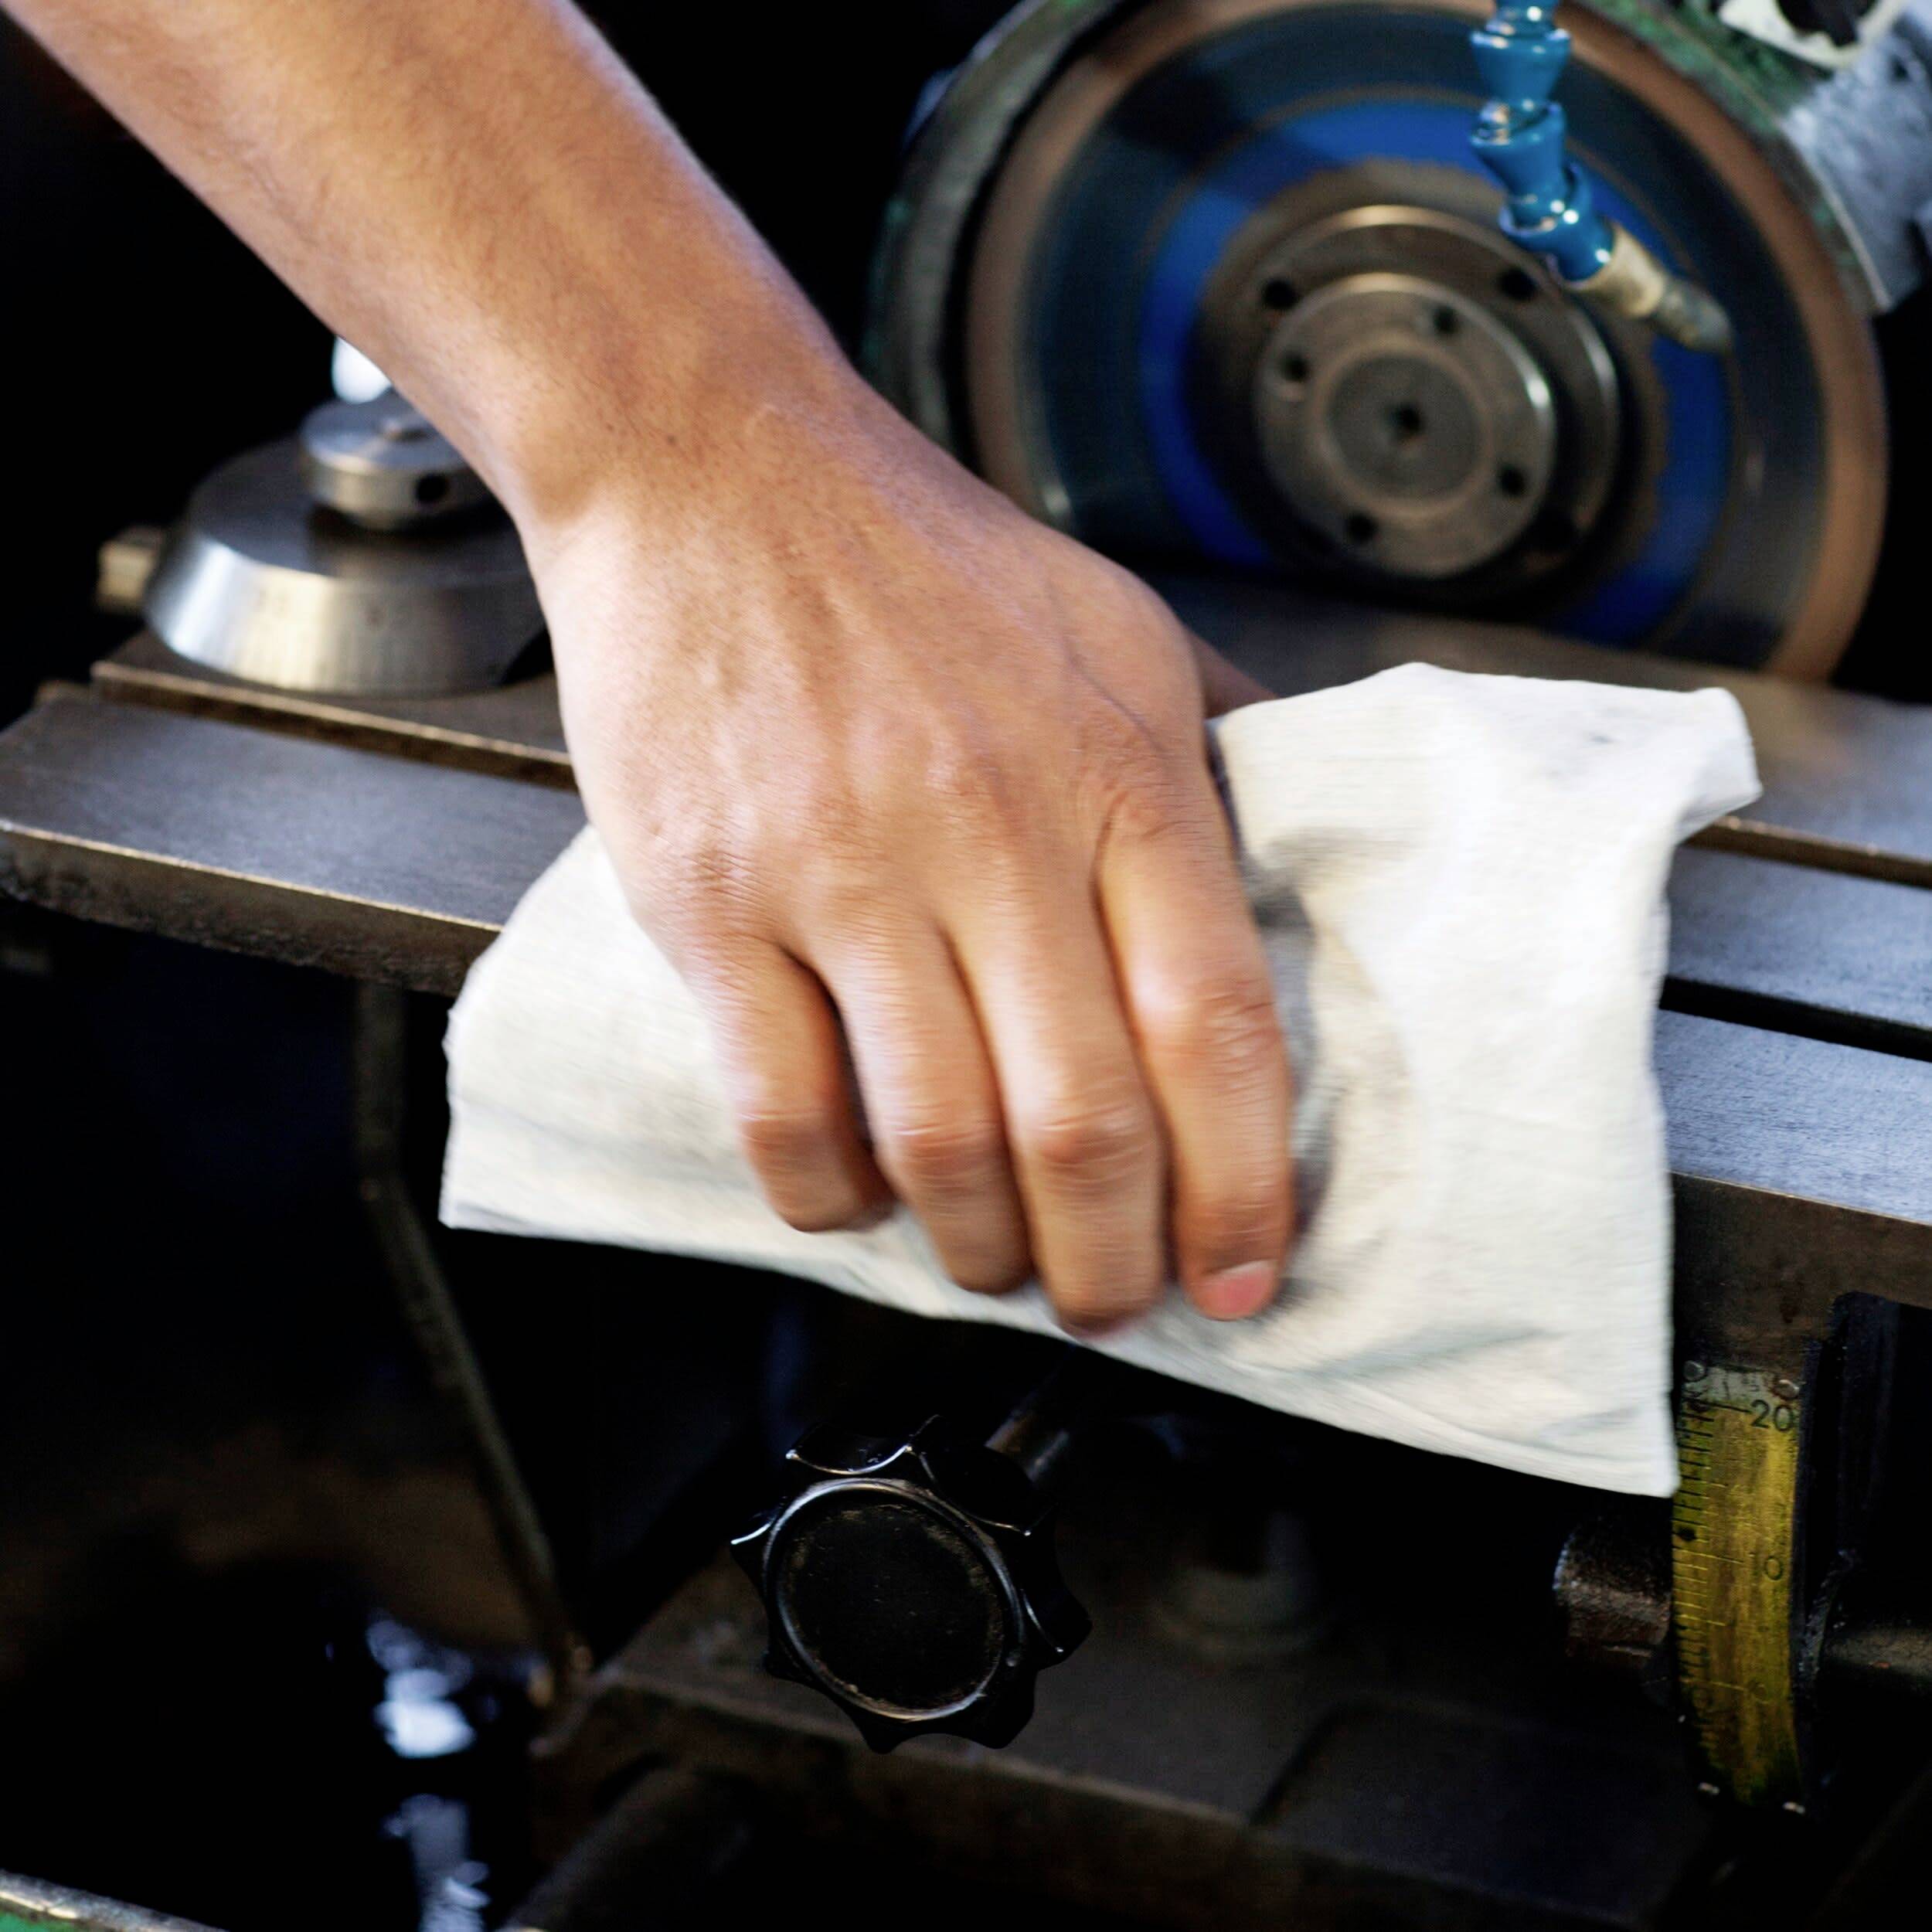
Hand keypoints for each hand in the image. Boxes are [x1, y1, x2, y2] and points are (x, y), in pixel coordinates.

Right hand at [533, 373, 1290, 1331]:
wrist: (712, 468)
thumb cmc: (919, 561)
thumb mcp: (1120, 628)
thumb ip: (1223, 755)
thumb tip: (1311, 870)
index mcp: (1116, 771)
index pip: (1217, 1026)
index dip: (1244, 1185)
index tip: (1244, 1271)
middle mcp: (991, 825)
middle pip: (1083, 1121)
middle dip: (1113, 1261)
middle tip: (1114, 1301)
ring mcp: (842, 866)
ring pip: (936, 1140)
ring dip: (976, 1252)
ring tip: (993, 1265)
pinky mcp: (713, 899)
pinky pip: (782, 1111)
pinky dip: (830, 1197)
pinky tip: (856, 1195)